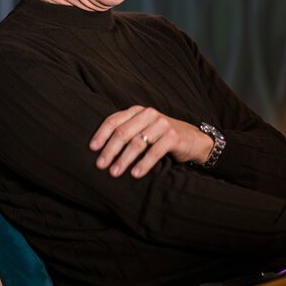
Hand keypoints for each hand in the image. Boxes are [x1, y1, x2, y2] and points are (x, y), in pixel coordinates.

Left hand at [89, 106, 213, 178]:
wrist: (193, 139)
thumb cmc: (162, 137)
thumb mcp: (144, 130)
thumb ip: (127, 132)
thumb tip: (99, 150)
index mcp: (138, 111)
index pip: (114, 120)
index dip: (101, 135)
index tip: (92, 149)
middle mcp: (149, 114)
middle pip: (123, 132)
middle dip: (110, 150)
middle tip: (100, 165)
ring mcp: (162, 124)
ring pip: (137, 142)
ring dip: (124, 159)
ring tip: (114, 173)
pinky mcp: (173, 136)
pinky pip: (154, 151)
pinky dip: (143, 163)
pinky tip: (135, 174)